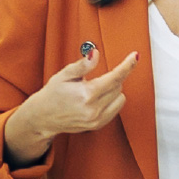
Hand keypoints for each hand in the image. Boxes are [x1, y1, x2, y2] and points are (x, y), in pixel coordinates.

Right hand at [4, 47, 137, 167]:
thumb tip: (95, 54)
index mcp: (86, 94)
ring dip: (114, 90)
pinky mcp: (97, 125)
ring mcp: (96, 120)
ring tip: (95, 90)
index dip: (127, 65)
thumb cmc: (52, 94)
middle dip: (113, 78)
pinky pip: (115, 109)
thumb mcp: (64, 75)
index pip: (114, 77)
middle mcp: (93, 109)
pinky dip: (111, 101)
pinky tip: (97, 99)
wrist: (43, 117)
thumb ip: (82, 65)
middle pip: (118, 87)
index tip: (135, 56)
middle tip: (95, 77)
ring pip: (120, 99)